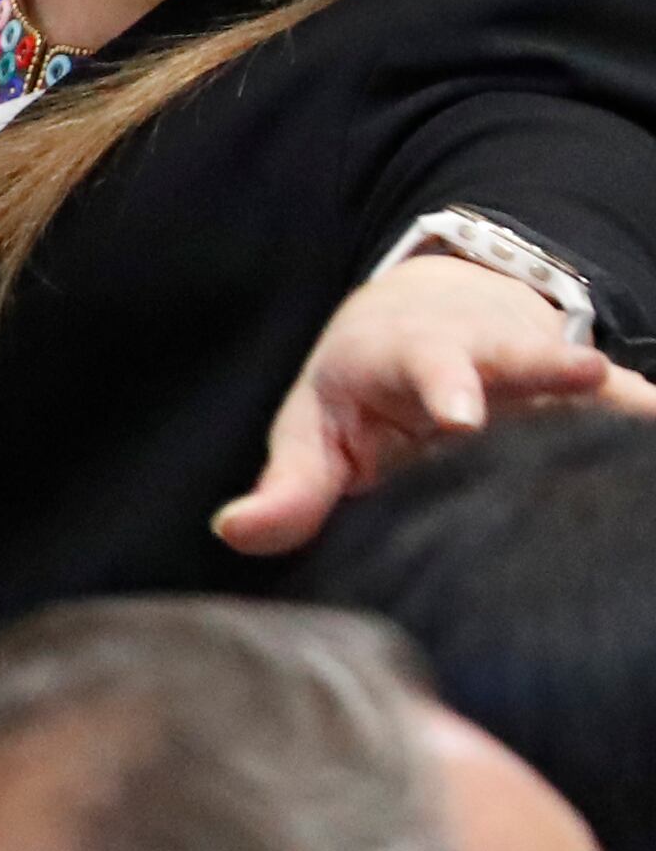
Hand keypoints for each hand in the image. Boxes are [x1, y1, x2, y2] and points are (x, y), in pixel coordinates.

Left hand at [211, 253, 655, 554]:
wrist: (429, 318)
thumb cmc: (358, 394)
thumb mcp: (316, 429)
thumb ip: (288, 488)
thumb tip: (235, 532)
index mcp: (408, 354)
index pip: (424, 362)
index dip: (444, 384)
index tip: (460, 416)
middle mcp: (484, 351)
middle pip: (519, 353)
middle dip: (546, 367)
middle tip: (586, 379)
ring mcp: (541, 372)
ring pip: (586, 380)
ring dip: (618, 396)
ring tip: (650, 413)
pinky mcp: (589, 397)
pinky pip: (631, 408)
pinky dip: (645, 422)